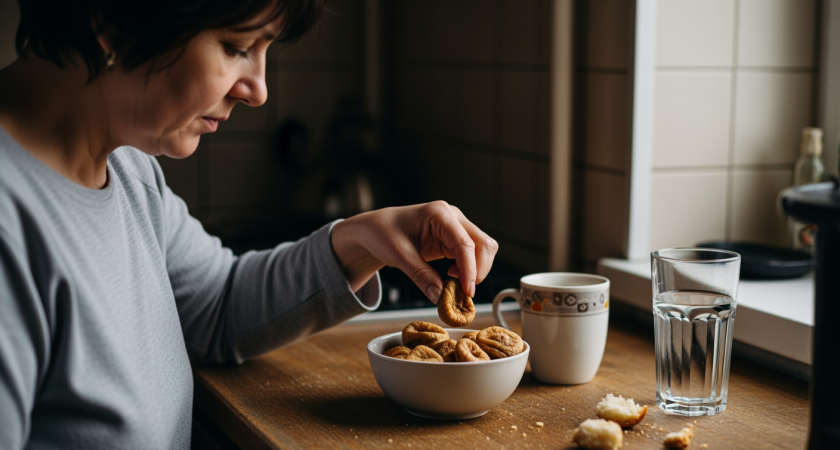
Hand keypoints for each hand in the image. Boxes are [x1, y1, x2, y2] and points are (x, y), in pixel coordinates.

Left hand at [330, 201, 498, 301]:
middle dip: (477, 270)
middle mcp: (452, 217)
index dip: (469, 269)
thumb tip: (440, 296)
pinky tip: (452, 278)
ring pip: (481, 249)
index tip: (467, 291)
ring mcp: (455, 227)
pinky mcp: (453, 239)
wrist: (375, 229)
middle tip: (462, 291)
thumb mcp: (399, 255)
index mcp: (439, 213)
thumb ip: (421, 275)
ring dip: (475, 270)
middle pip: (482, 244)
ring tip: (454, 284)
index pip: (464, 243)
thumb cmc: (383, 233)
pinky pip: (471, 255)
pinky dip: (468, 270)